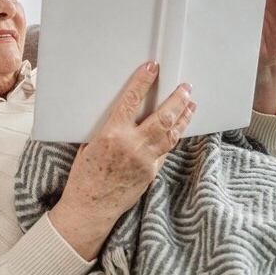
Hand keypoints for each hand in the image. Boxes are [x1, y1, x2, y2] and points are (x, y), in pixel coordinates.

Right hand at [48, 61, 195, 259]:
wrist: (90, 207)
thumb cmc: (84, 176)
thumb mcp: (90, 144)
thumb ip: (110, 128)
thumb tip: (125, 113)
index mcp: (112, 134)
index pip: (132, 101)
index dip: (143, 81)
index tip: (153, 67)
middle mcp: (133, 145)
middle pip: (163, 117)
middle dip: (177, 99)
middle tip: (185, 86)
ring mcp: (146, 160)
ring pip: (171, 133)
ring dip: (183, 116)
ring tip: (191, 103)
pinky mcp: (152, 172)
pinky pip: (166, 150)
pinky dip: (173, 136)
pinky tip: (178, 127)